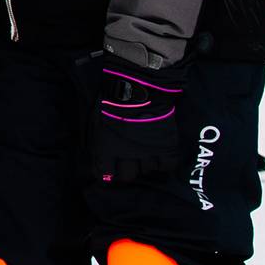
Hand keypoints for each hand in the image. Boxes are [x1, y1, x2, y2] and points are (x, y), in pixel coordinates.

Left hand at [89, 53, 187, 183]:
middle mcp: (127, 156)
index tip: (110, 170)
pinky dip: (164, 162)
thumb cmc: (113, 99)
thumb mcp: (97, 120)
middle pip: (127, 176)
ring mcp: (148, 152)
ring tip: (145, 151)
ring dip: (145, 163)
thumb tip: (99, 155)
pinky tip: (160, 154)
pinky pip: (167, 165)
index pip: (105, 174)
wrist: (139, 88)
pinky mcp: (167, 146)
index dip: (107, 173)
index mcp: (107, 148)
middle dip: (126, 170)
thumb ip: (99, 140)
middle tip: (128, 161)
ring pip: (147, 170)